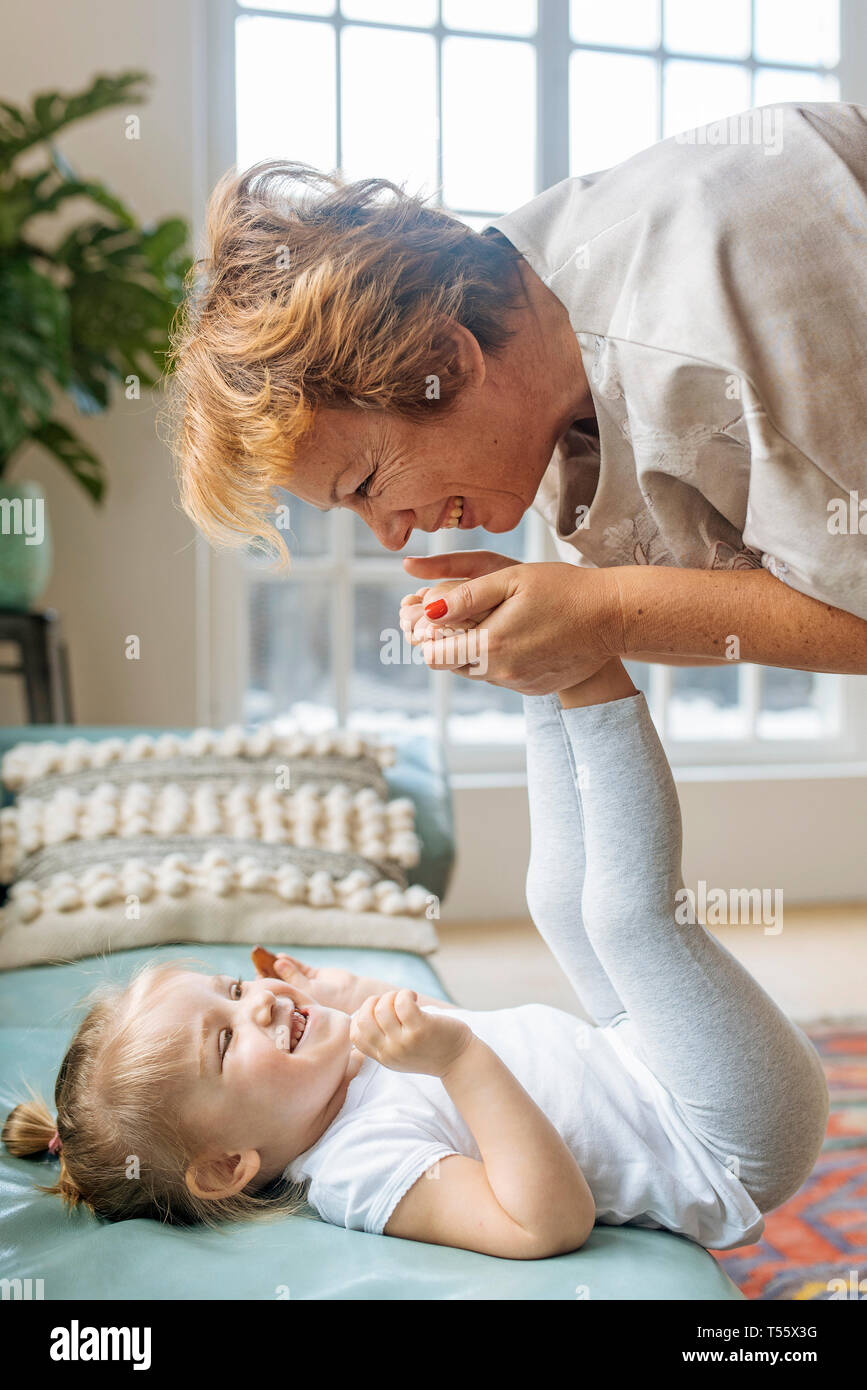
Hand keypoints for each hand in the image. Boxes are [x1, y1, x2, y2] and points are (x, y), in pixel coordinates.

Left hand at [252, 950, 358, 1013]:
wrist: (353, 994)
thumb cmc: (329, 1000)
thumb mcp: (307, 990)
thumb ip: (292, 976)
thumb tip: (277, 962)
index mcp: (295, 1006)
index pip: (276, 997)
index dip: (266, 990)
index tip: (254, 981)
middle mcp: (299, 996)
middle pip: (280, 983)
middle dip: (269, 975)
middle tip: (255, 966)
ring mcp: (306, 985)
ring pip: (288, 973)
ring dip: (278, 965)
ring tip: (264, 957)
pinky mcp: (314, 975)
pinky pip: (299, 967)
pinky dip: (290, 961)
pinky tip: (280, 956)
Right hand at [350, 989, 473, 1077]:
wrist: (460, 1061)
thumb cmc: (430, 1050)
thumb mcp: (400, 1053)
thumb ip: (382, 1039)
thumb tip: (362, 1013)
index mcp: (383, 1057)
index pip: (354, 1035)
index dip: (361, 1016)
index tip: (378, 1011)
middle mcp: (391, 1052)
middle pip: (364, 1020)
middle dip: (374, 1002)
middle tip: (392, 1002)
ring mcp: (405, 1042)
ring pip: (382, 1009)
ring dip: (392, 996)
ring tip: (407, 999)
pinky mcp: (421, 1029)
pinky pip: (402, 1003)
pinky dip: (405, 993)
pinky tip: (414, 997)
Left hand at [406, 561, 621, 694]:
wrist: (613, 617)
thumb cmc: (563, 589)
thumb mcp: (511, 579)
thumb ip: (466, 596)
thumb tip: (428, 611)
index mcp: (490, 646)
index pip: (433, 657)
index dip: (430, 636)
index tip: (441, 616)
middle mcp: (502, 673)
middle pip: (452, 666)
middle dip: (451, 643)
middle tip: (467, 616)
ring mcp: (520, 685)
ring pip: (477, 672)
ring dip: (477, 651)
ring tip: (499, 622)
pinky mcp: (535, 689)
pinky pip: (503, 677)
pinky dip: (503, 659)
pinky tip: (523, 636)